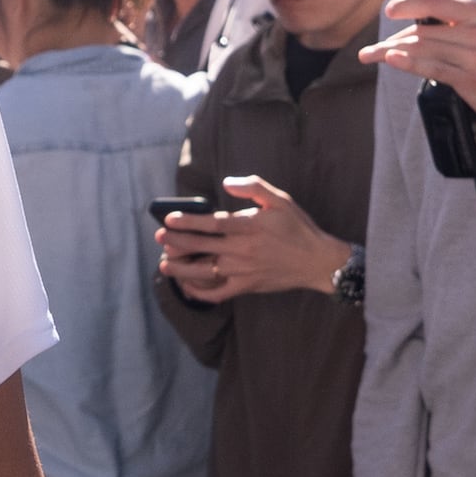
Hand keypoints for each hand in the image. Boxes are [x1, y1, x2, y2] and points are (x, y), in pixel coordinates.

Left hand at [157, 175, 353, 300]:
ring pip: (204, 272)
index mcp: (248, 226)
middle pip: (200, 247)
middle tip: (159, 238)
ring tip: (164, 264)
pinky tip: (187, 286)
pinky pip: (218, 294)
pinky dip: (200, 293)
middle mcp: (242, 250)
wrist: (317, 261)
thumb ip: (253, 187)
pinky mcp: (246, 287)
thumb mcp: (280, 200)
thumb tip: (226, 182)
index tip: (168, 220)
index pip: (210, 224)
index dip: (187, 222)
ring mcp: (242, 271)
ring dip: (181, 269)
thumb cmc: (298, 228)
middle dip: (176, 243)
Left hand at [360, 0, 475, 140]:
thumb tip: (420, 23)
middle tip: (375, 47)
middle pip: (423, 30)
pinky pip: (432, 67)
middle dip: (394, 38)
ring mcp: (475, 55)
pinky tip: (391, 60)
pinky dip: (408, 62)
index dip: (408, 4)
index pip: (436, 2)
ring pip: (422, 47)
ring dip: (391, 51)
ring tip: (372, 55)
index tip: (390, 10)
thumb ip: (460, 25)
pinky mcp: (470, 79)